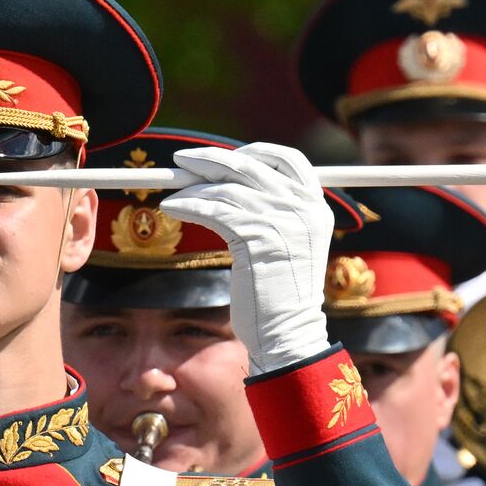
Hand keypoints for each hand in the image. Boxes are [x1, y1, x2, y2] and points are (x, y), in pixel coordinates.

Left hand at [160, 143, 331, 373]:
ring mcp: (282, 221)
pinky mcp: (257, 237)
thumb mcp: (284, 244)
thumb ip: (270, 211)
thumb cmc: (277, 294)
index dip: (253, 152)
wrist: (286, 333)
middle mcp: (303, 208)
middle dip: (210, 159)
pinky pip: (214, 210)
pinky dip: (189, 205)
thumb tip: (228, 181)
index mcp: (315, 206)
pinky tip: (170, 207)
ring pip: (227, 188)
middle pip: (250, 166)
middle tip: (181, 158)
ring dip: (192, 187)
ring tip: (170, 192)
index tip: (225, 156)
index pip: (288, 159)